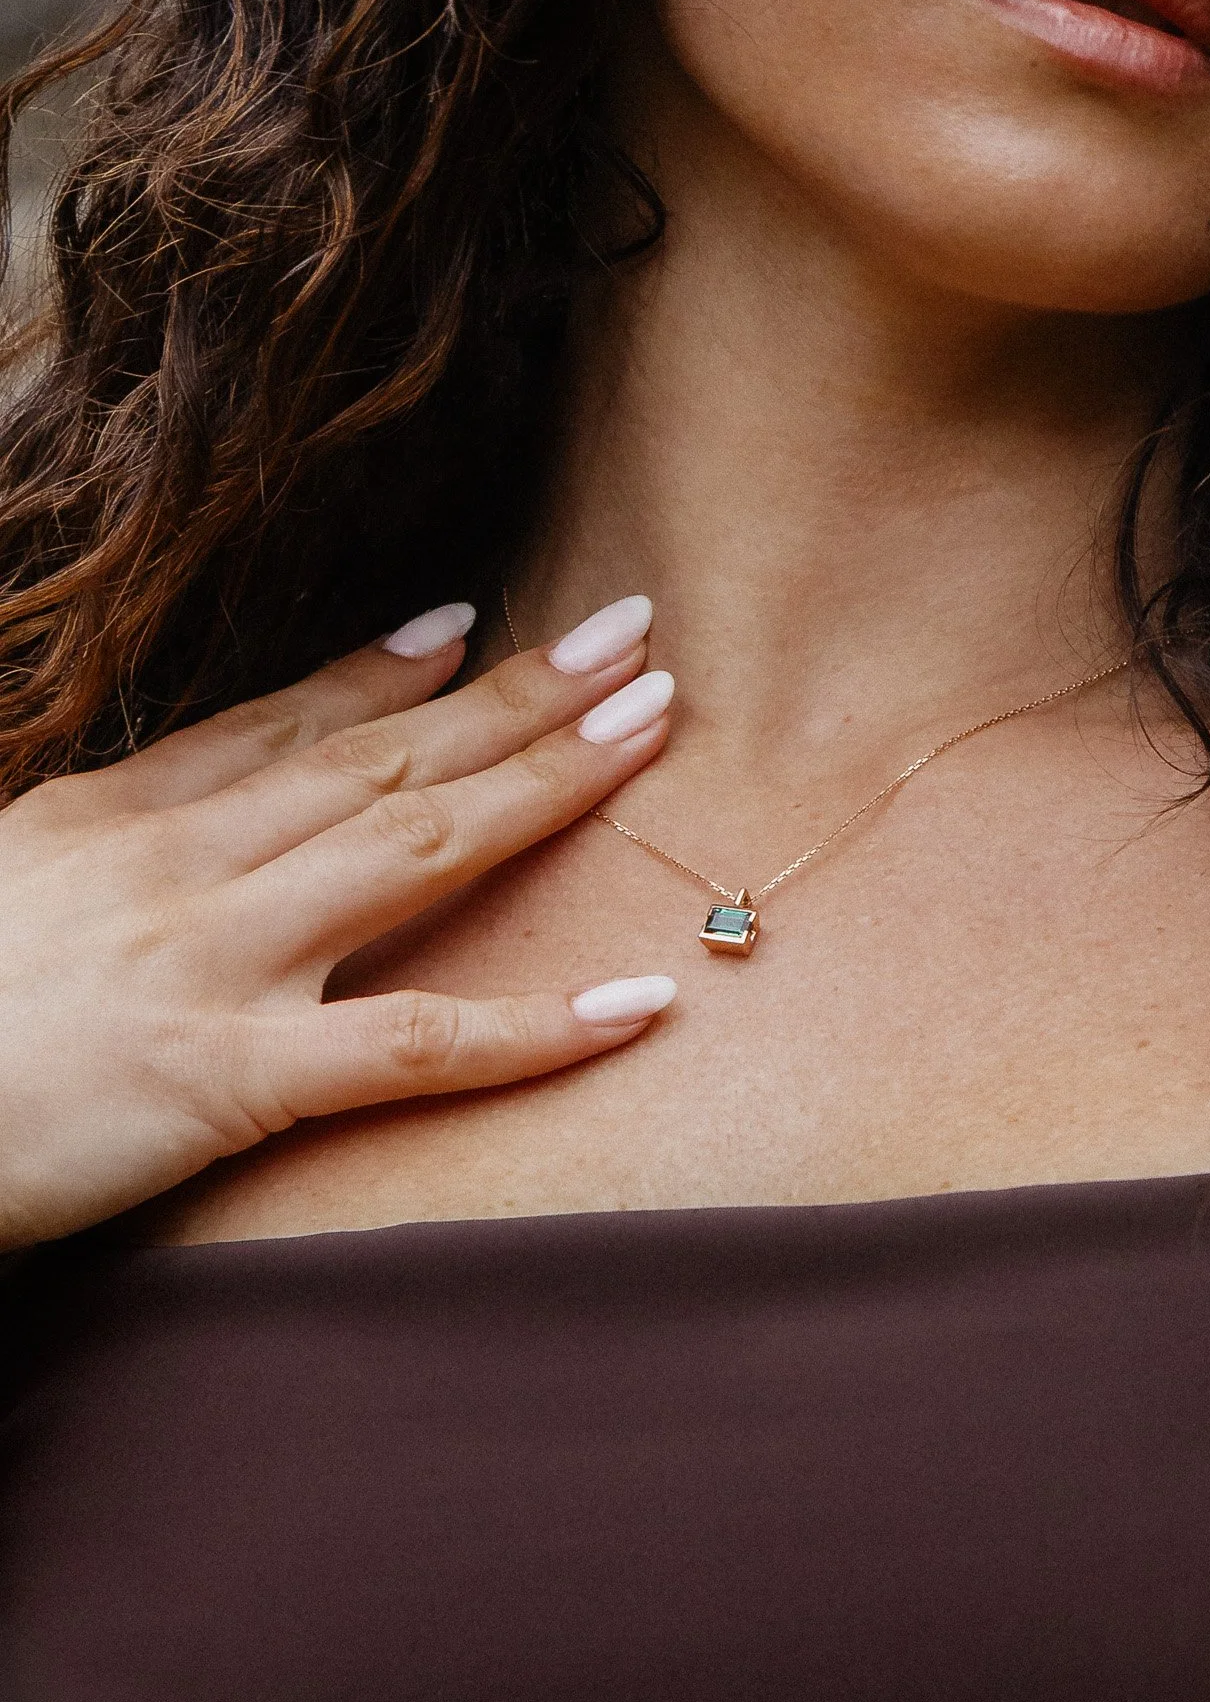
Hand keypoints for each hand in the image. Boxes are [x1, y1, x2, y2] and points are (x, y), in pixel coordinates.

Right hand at [0, 596, 675, 1247]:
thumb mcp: (7, 875)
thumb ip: (102, 832)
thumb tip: (170, 795)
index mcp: (122, 816)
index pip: (285, 724)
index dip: (390, 672)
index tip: (474, 625)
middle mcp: (184, 863)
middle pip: (383, 760)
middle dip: (515, 695)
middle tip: (630, 635)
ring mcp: (214, 960)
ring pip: (416, 849)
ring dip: (547, 782)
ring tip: (652, 727)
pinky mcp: (229, 1077)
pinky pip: (412, 1046)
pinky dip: (535, 1031)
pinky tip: (636, 1006)